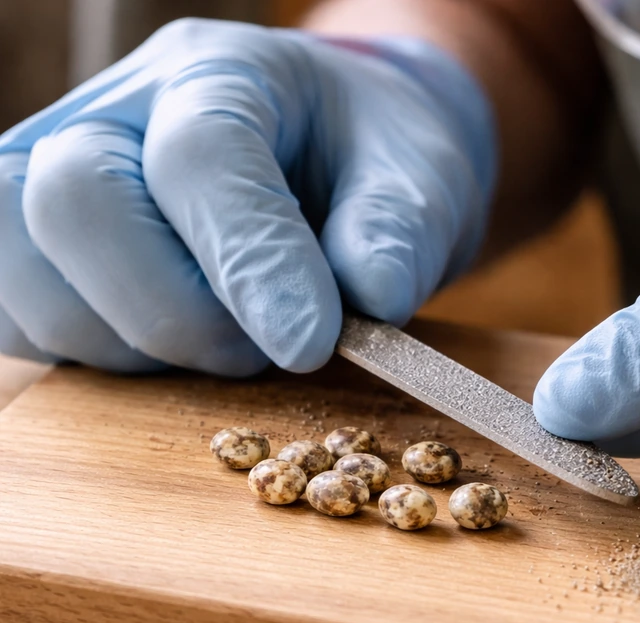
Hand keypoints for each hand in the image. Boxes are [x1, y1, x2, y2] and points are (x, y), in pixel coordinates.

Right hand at [0, 19, 494, 373]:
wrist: (337, 153)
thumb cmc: (375, 161)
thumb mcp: (419, 180)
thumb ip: (396, 234)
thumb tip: (370, 298)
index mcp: (223, 73)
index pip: (201, 156)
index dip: (251, 261)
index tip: (311, 344)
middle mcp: (120, 109)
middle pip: (77, 199)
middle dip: (178, 309)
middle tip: (267, 348)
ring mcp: (60, 168)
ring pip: (24, 264)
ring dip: (132, 340)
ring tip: (226, 341)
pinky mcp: (40, 240)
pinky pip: (16, 310)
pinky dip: (92, 351)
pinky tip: (171, 346)